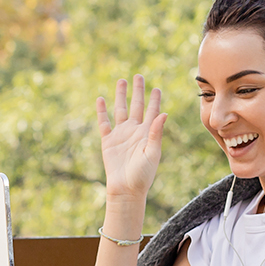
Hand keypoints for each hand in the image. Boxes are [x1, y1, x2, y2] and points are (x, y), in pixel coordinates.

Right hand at [96, 75, 166, 200]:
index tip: (156, 87)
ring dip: (121, 96)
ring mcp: (121, 135)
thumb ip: (156, 133)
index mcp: (147, 134)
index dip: (154, 100)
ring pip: (120, 110)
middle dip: (138, 91)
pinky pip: (104, 123)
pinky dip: (102, 111)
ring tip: (121, 81)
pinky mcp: (108, 141)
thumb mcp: (152, 153)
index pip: (152, 112)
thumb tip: (163, 113)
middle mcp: (134, 131)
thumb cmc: (143, 175)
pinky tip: (101, 99)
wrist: (126, 189)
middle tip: (138, 76)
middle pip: (136, 106)